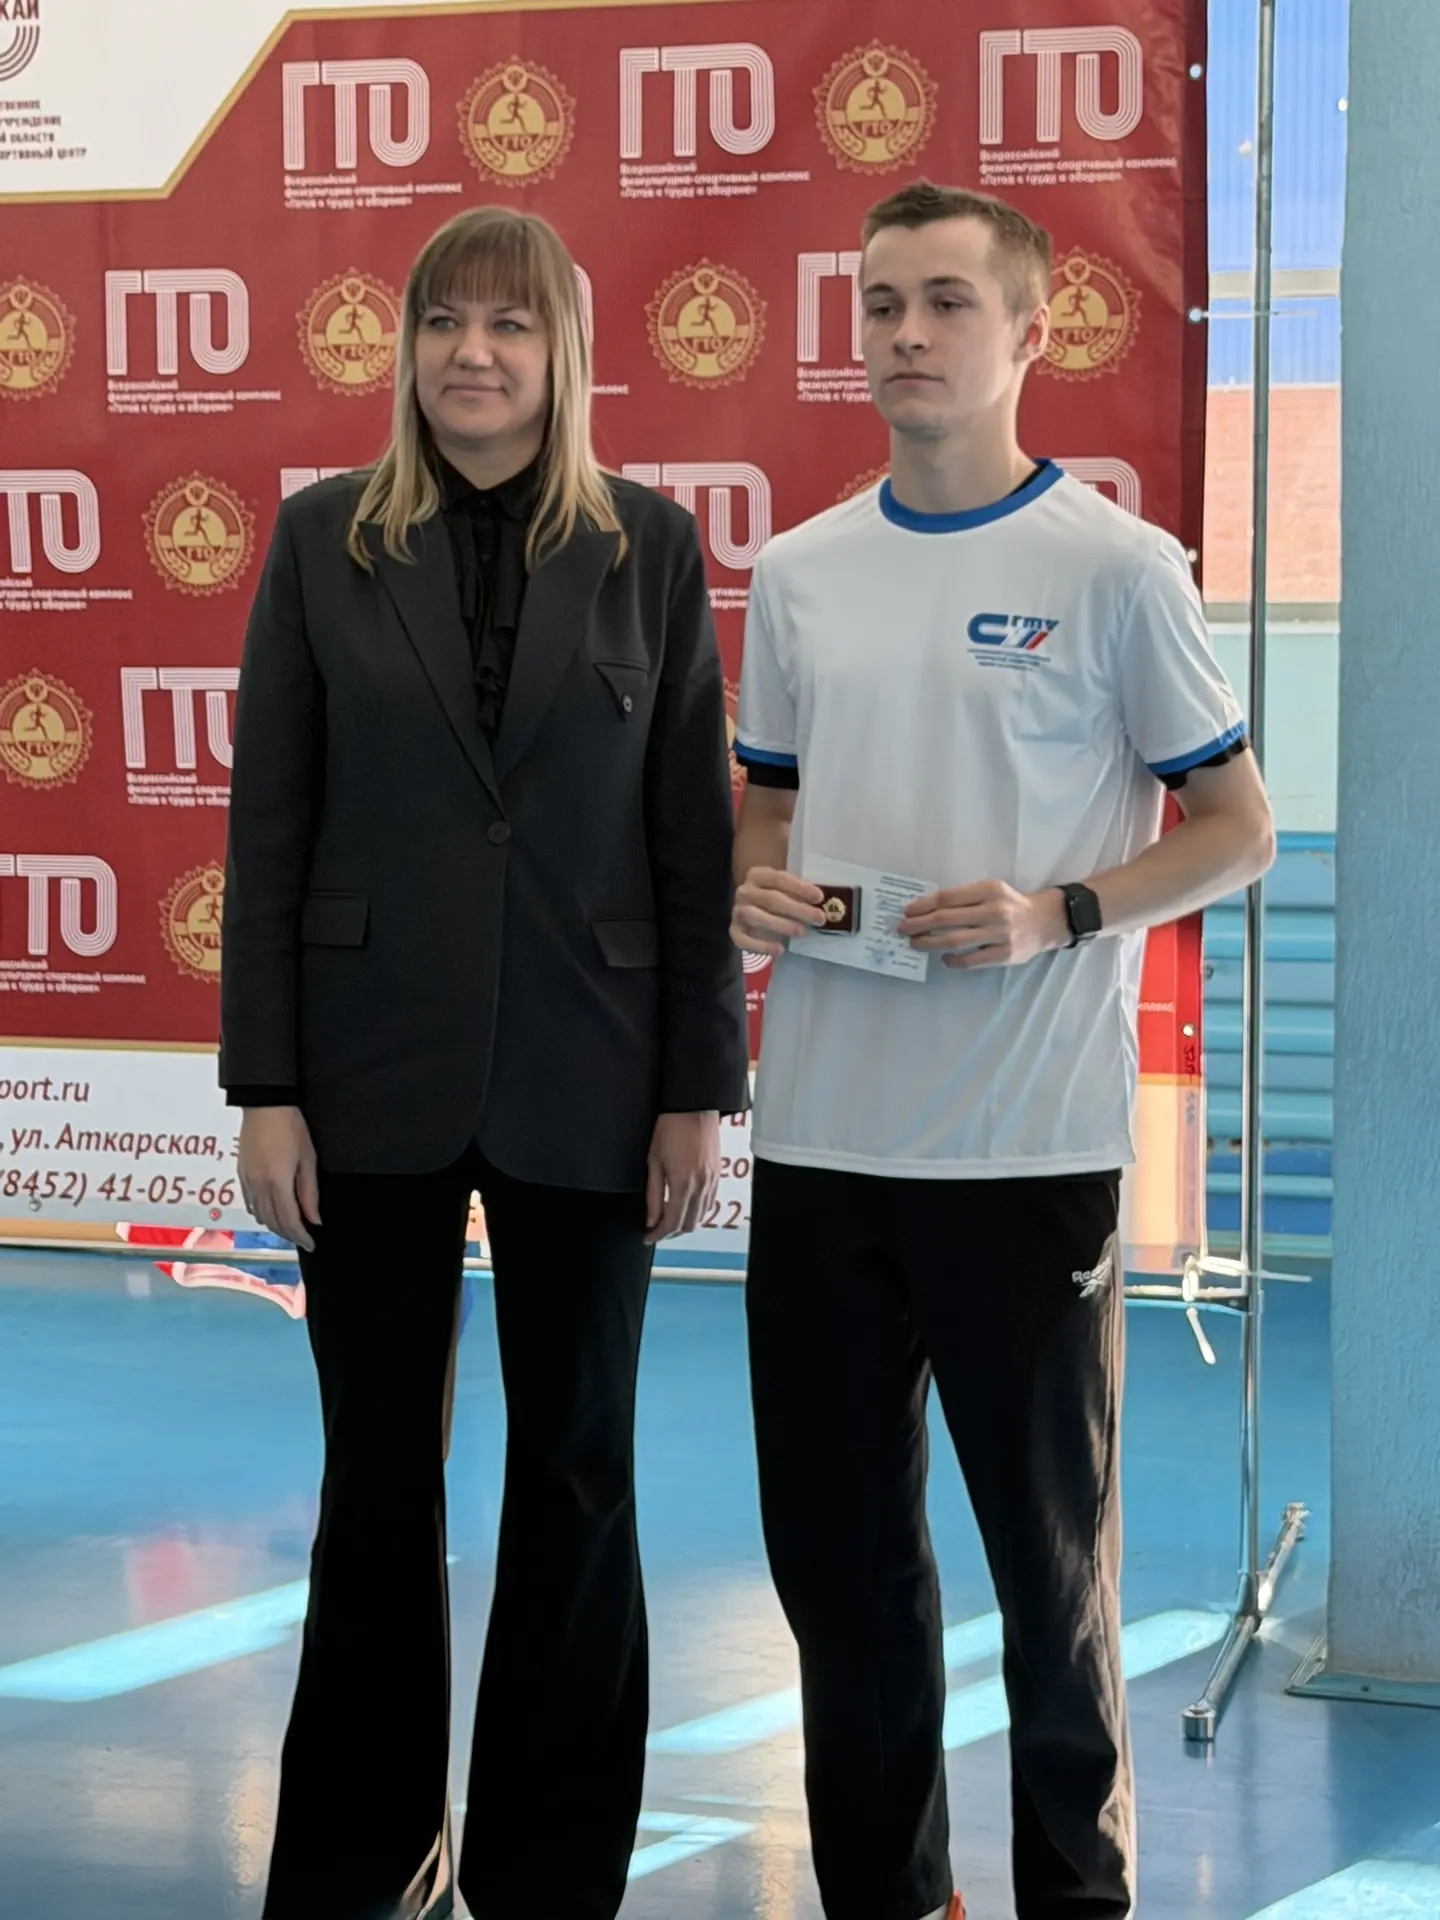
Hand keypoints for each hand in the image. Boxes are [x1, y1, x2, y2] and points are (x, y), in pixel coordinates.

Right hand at [237, 1106, 320, 1251]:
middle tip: (304, 1239)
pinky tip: (271, 1212)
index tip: (311, 1243)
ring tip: (291, 1228)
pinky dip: (261, 1213)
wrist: (265, 1105)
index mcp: (277, 1183)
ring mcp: (247, 1180)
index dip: (301, 1236)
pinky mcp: (242, 1174)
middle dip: (289, 1234)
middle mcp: (258, 1186)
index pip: (289, 1221)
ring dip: (275, 1226)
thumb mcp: (308, 1159)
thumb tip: (314, 1219)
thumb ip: (309, 1192)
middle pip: (272, 1222)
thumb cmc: (291, 1127)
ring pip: (259, 1215)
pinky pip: (250, 1203)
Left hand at [645, 1111, 720, 1243]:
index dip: (658, 1235)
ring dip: (685, 1222)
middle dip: (671, 1233)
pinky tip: (685, 1204)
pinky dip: (697, 1210)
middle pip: (689, 1225)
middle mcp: (701, 1186)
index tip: (647, 1236)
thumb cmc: (670, 1127)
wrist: (693, 1106)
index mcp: (683, 1184)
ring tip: (668, 1218)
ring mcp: (712, 1180)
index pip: (672, 1223)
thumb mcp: (653, 1161)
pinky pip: (710, 1202)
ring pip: (701, 1216)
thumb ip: (653, 1194)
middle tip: (655, 1229)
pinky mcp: (717, 1173)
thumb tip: (650, 1218)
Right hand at [731, 867, 827, 956]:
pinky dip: (761, 946)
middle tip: (819, 918)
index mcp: (757, 875)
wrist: (752, 918)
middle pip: (770, 899)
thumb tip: (819, 901)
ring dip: (780, 924)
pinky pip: (744, 940)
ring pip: (755, 916)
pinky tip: (779, 950)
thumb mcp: (786, 892)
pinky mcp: (735, 932)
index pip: (778, 878)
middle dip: (797, 909)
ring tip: (801, 931)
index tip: (819, 897)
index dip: (799, 887)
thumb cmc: (775, 901)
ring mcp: (738, 912)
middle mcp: (744, 892)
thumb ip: (799, 894)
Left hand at [899, 881, 1068, 970]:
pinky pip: (972, 960)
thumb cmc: (1010, 904)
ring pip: (956, 940)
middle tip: (902, 929)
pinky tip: (943, 958)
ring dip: (930, 943)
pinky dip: (953, 960)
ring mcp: (1001, 934)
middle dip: (919, 924)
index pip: (948, 898)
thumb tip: (926, 909)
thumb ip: (965, 898)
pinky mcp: (1005, 955)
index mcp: (989, 890)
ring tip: (915, 943)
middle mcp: (995, 911)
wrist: (1045, 921)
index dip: (923, 905)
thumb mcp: (991, 890)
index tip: (907, 911)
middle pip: (947, 919)